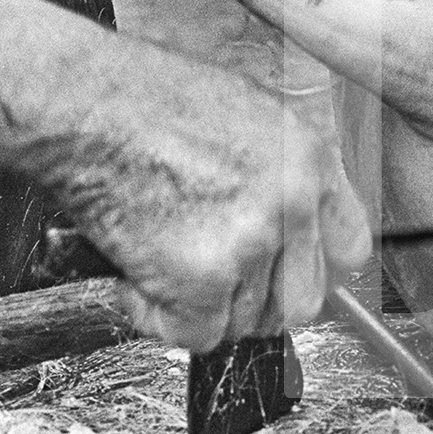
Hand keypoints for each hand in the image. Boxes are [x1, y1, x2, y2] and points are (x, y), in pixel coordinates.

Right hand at [46, 66, 370, 351]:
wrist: (82, 102)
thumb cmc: (144, 98)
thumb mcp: (245, 114)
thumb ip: (279, 174)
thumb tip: (285, 229)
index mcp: (312, 159)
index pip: (351, 248)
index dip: (313, 269)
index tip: (284, 275)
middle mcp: (295, 203)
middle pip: (303, 301)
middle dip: (257, 303)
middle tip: (212, 284)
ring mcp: (252, 242)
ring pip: (245, 322)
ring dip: (200, 307)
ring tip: (157, 259)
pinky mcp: (202, 278)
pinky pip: (195, 335)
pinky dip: (158, 319)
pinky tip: (133, 278)